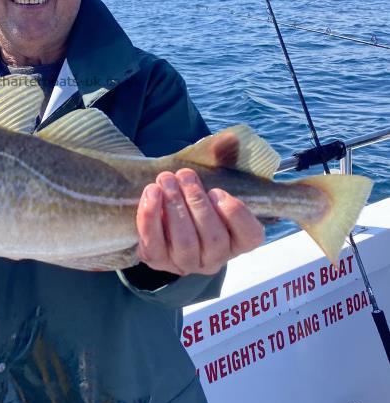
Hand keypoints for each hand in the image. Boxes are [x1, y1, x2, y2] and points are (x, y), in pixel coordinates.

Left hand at [135, 169, 264, 275]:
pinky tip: (151, 192)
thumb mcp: (212, 179)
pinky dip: (151, 216)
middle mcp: (215, 258)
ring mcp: (187, 263)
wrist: (160, 210)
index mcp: (238, 241)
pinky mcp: (158, 261)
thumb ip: (224, 160)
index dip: (236, 214)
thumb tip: (231, 139)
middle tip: (184, 174)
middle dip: (198, 203)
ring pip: (185, 243)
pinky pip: (154, 243)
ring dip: (175, 207)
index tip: (217, 190)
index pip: (250, 235)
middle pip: (214, 238)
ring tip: (166, 179)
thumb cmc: (195, 193)